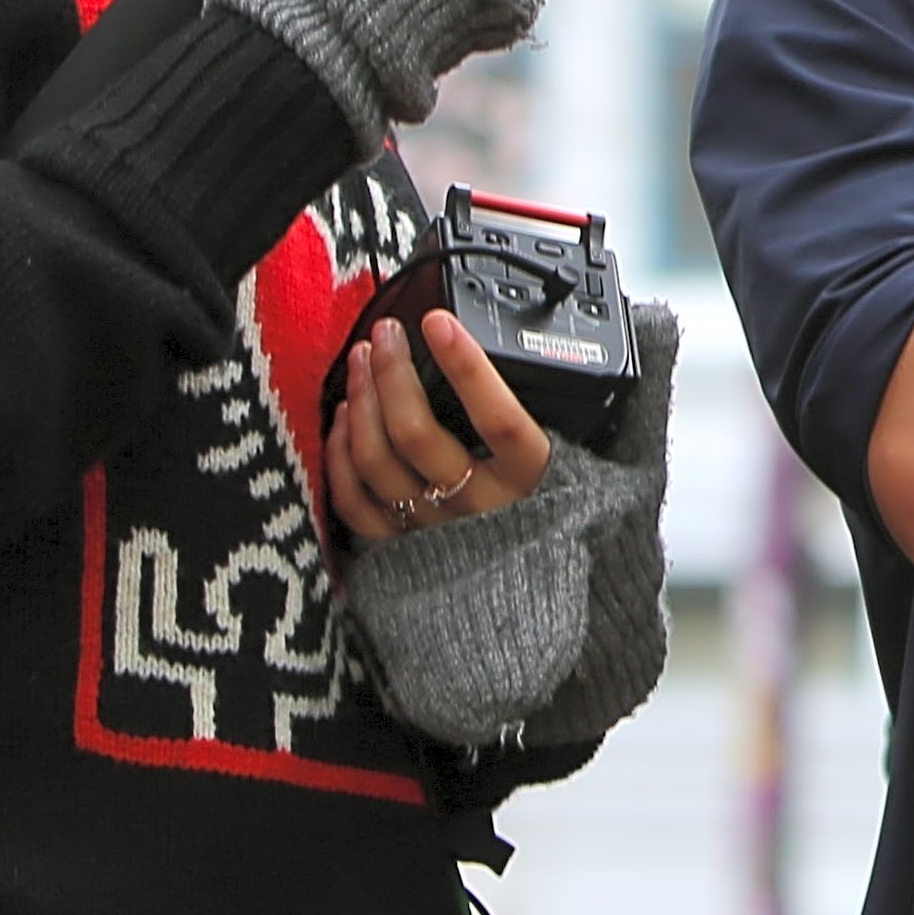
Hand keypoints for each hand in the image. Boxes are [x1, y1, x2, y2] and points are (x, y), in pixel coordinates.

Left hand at [330, 312, 550, 546]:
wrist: (532, 592)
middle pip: (417, 434)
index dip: (467, 368)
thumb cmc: (551, 513)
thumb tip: (510, 351)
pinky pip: (354, 501)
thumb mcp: (572, 461)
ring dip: (362, 399)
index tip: (440, 322)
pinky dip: (341, 452)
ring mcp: (434, 528)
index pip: (500, 420)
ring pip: (378, 459)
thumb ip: (547, 412)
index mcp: (530, 482)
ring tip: (364, 360)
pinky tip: (346, 414)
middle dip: (393, 372)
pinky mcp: (400, 548)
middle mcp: (479, 507)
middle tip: (388, 333)